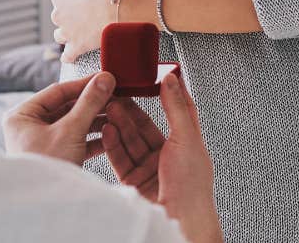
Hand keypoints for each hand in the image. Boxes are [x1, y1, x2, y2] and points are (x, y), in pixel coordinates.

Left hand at [2, 72, 113, 164]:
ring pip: (73, 123)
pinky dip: (93, 137)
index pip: (58, 91)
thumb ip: (89, 103)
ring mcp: (42, 142)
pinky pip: (76, 140)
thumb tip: (105, 79)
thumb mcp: (70, 131)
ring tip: (117, 113)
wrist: (45, 207)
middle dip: (93, 103)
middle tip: (116, 95)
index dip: (84, 84)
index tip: (106, 78)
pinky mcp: (56, 156)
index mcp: (23, 115)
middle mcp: (29, 126)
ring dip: (96, 120)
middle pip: (67, 106)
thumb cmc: (46, 168)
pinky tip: (111, 134)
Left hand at [50, 0, 114, 62]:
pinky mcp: (76, 46)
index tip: (78, 2)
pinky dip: (68, 57)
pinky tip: (70, 58)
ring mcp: (66, 32)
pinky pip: (67, 56)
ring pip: (59, 36)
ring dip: (66, 36)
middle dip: (67, 18)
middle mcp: (58, 14)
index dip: (69, 1)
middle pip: (58, 18)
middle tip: (81, 18)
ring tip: (76, 36)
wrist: (115, 6)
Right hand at [103, 72, 221, 242]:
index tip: (151, 77)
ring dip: (119, 125)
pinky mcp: (134, 181)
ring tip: (108, 109)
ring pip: (130, 141)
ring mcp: (150, 169)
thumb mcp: (186, 139)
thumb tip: (172, 80)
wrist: (180, 221)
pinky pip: (120, 159)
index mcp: (186, 144)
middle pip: (145, 127)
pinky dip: (112, 144)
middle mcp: (168, 156)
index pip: (176, 111)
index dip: (165, 93)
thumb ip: (176, 108)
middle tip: (117, 94)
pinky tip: (106, 131)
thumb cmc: (191, 187)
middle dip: (130, 111)